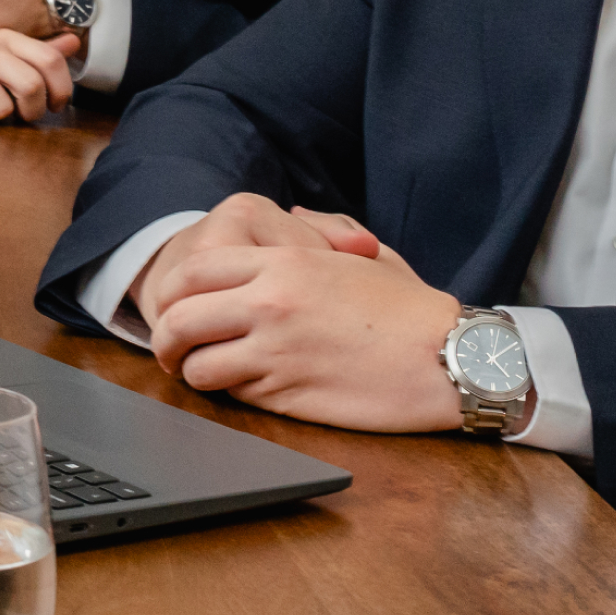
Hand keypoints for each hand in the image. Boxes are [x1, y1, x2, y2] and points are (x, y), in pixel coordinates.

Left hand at [131, 198, 461, 429]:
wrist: (449, 357)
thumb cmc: (411, 309)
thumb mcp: (365, 255)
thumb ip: (321, 232)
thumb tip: (290, 218)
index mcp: (284, 262)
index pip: (194, 271)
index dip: (174, 296)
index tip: (178, 310)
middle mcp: (270, 302)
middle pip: (179, 319)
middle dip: (166, 340)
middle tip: (172, 353)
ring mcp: (275, 350)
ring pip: (198, 365)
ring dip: (197, 373)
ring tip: (209, 376)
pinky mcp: (287, 393)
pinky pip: (234, 395)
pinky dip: (232, 395)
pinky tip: (250, 390)